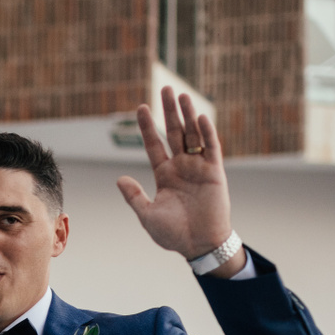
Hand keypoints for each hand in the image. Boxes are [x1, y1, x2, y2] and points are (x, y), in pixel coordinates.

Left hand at [115, 88, 240, 271]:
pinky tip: (199, 117)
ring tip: (181, 95)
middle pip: (174, 133)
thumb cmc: (174, 234)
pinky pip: (211, 148)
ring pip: (192, 135)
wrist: (199, 245)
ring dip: (187, 115)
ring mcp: (198, 167)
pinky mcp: (215, 172)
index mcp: (164, 175)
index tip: (141, 108)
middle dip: (169, 111)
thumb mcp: (147, 215)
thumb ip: (134, 196)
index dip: (148, 127)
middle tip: (165, 88)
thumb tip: (120, 179)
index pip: (154, 144)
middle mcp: (181, 167)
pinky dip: (206, 132)